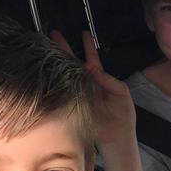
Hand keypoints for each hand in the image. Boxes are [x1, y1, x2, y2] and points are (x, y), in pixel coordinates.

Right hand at [50, 30, 134, 145]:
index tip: (84, 33)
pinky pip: (62, 91)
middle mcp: (86, 84)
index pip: (92, 59)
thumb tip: (91, 67)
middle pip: (73, 63)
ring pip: (64, 74)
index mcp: (99, 80)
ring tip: (46, 47)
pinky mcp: (71, 104)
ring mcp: (77, 93)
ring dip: (56, 61)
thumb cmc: (123, 115)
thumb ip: (108, 80)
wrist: (118, 137)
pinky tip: (48, 70)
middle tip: (53, 34)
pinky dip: (55, 81)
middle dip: (64, 48)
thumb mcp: (121, 93)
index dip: (88, 46)